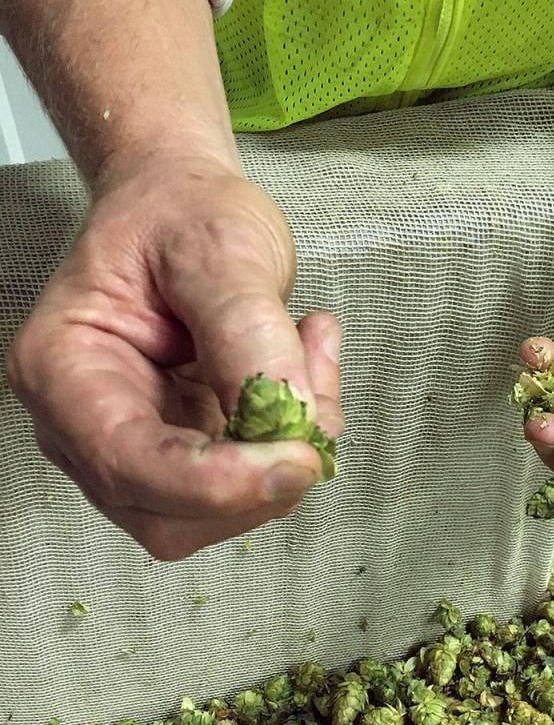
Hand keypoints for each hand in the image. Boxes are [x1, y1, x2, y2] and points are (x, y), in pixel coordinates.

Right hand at [6, 157, 343, 559]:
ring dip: (287, 454)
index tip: (298, 453)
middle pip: (170, 515)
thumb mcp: (219, 251)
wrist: (184, 209)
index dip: (220, 480)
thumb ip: (249, 334)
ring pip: (219, 513)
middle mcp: (90, 424)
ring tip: (311, 353)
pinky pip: (253, 482)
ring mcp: (141, 447)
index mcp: (65, 368)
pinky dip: (298, 438)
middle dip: (259, 479)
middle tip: (317, 400)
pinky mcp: (192, 452)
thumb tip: (290, 418)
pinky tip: (309, 367)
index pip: (130, 465)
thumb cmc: (179, 216)